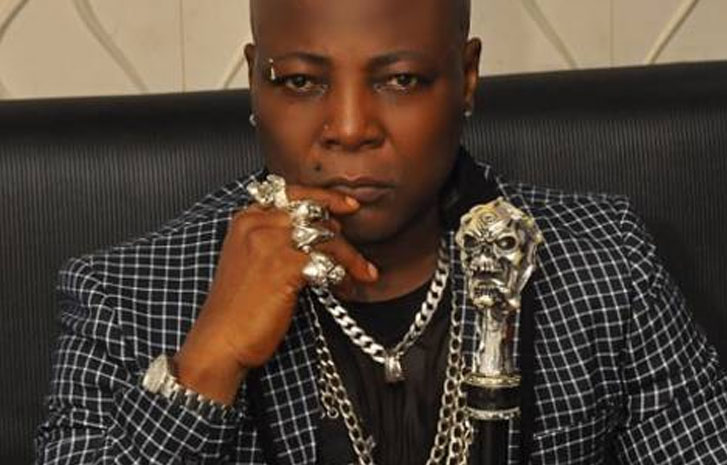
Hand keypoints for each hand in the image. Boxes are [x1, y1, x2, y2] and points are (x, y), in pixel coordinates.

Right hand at [174, 185, 377, 404]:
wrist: (220, 340)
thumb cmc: (236, 310)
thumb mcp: (250, 261)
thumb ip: (276, 239)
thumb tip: (321, 232)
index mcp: (247, 219)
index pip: (294, 195)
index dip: (326, 198)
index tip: (349, 206)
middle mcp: (257, 224)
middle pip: (315, 215)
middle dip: (342, 236)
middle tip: (355, 257)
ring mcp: (270, 243)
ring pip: (327, 237)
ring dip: (350, 258)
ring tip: (360, 274)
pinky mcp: (285, 266)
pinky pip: (328, 260)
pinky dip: (343, 274)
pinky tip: (345, 287)